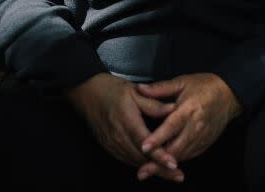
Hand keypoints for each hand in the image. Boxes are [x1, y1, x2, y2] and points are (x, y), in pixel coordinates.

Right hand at [65, 73, 185, 182]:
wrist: (87, 92)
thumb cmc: (112, 90)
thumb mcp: (136, 92)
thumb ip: (154, 104)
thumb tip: (173, 109)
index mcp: (127, 120)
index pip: (146, 143)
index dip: (160, 156)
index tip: (173, 164)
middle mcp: (118, 135)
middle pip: (141, 158)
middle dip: (160, 169)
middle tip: (178, 176)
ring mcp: (111, 143)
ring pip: (134, 161)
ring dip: (151, 170)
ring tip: (169, 175)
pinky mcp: (108, 146)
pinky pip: (126, 159)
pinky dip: (140, 164)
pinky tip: (151, 167)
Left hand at [134, 73, 242, 179]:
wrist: (229, 94)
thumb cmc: (204, 86)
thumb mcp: (182, 82)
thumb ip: (160, 88)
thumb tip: (140, 88)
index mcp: (189, 109)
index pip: (171, 126)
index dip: (157, 138)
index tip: (144, 147)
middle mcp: (196, 126)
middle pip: (176, 148)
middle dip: (158, 160)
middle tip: (142, 170)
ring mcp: (202, 137)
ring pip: (182, 155)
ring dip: (165, 165)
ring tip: (149, 171)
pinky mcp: (205, 143)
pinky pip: (189, 155)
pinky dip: (176, 160)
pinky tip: (163, 165)